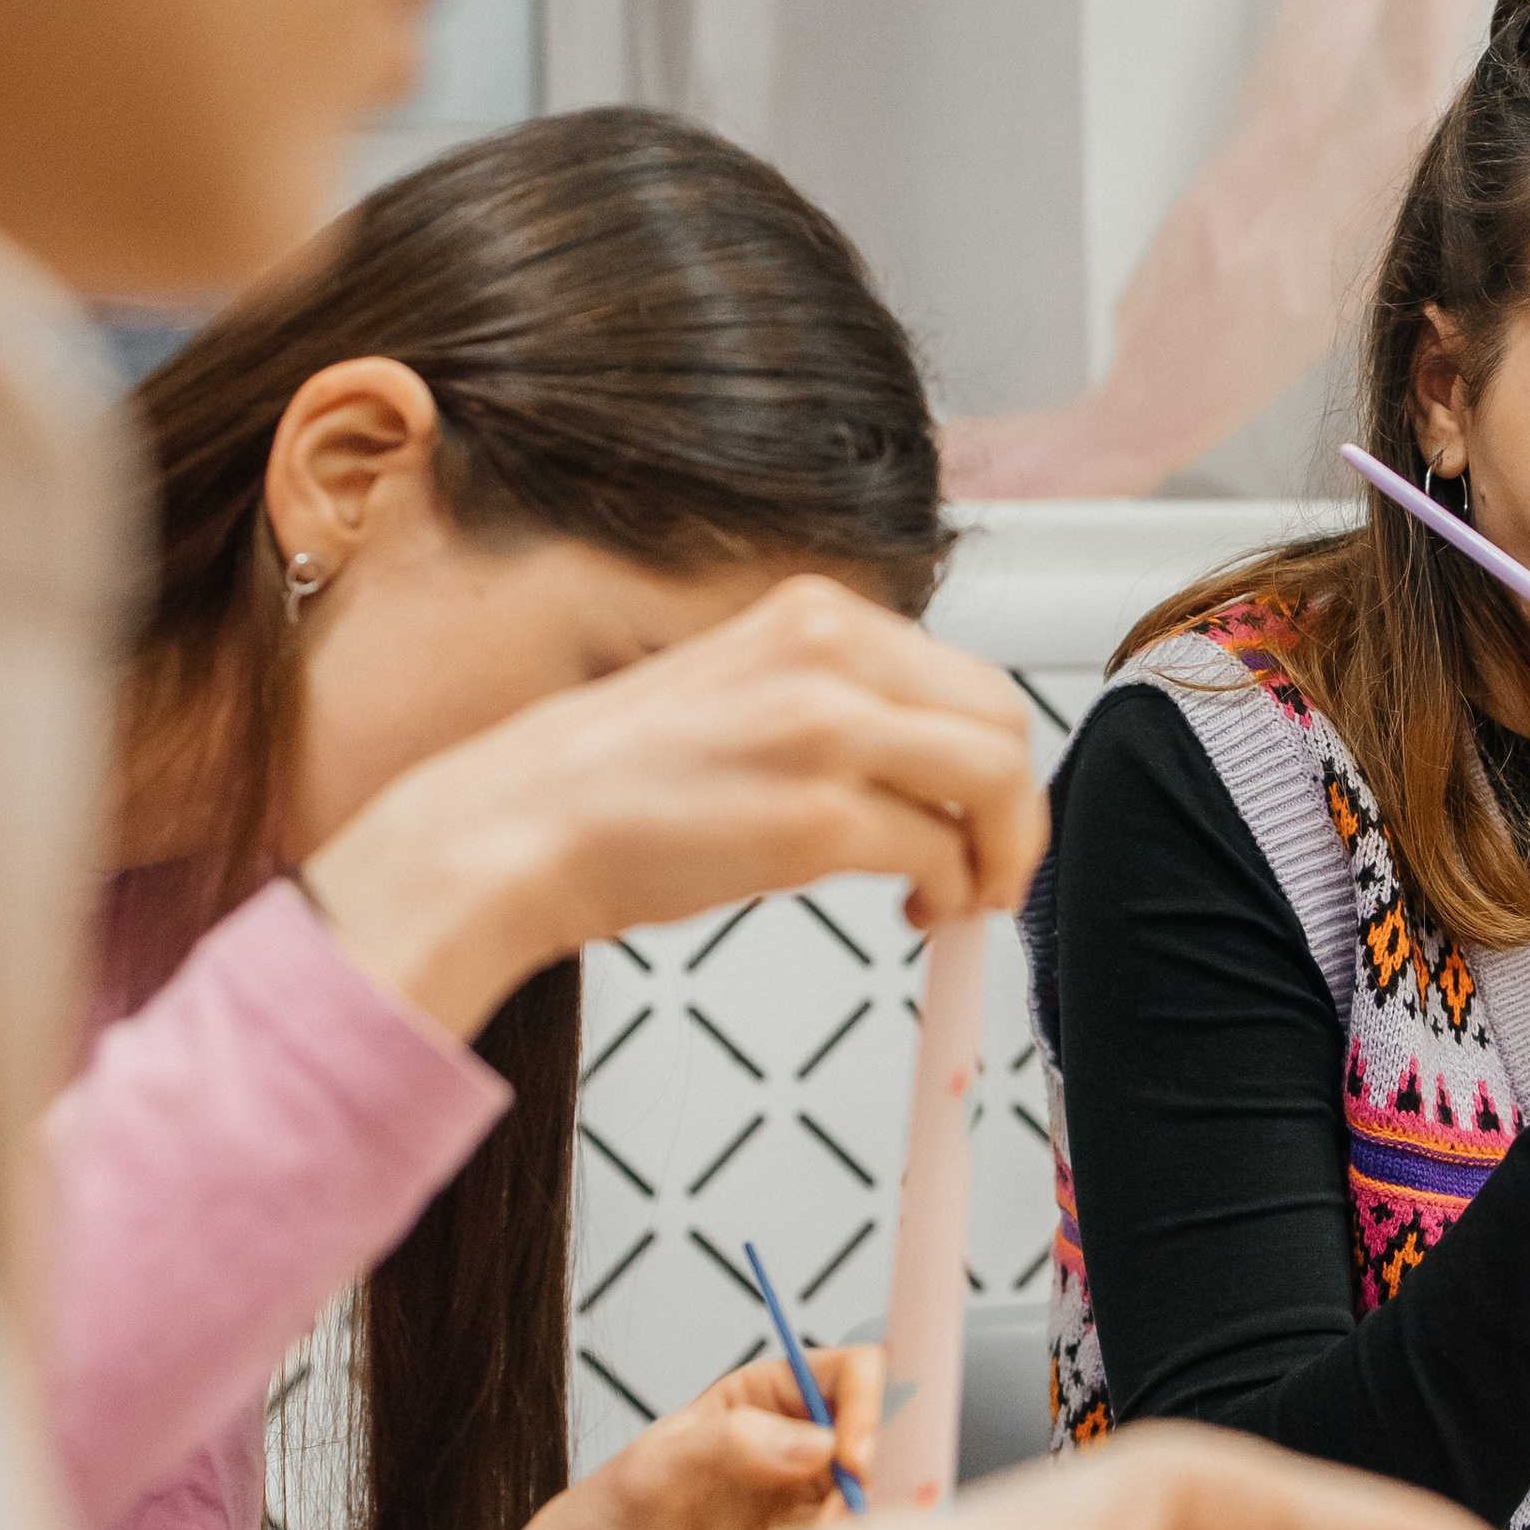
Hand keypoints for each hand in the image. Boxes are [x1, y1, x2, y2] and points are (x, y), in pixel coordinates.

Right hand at [304, 573, 1045, 1039]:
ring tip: (961, 897)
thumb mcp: (740, 695)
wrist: (511, 832)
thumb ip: (835, 705)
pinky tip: (916, 913)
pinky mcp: (813, 819)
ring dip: (999, 853)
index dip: (995, 756)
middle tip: (997, 866)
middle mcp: (826, 654)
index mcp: (810, 615)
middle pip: (1001, 719)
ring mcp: (823, 732)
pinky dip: (951, 893)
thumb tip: (929, 765)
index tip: (985, 811)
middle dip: (1018, 807)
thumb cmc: (608, 784)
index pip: (965, 674)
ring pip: (994, 780)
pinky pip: (941, 854)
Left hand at [446, 1345, 883, 1529]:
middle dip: (880, 1476)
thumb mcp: (646, 1476)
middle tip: (841, 1521)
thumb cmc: (593, 1528)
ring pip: (880, 1498)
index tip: (854, 1462)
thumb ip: (726, 1446)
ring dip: (866, 1526)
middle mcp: (794, 1444)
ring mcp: (803, 1504)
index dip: (870, 1406)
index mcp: (762, 1397)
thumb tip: (815, 1444)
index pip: (851, 1373)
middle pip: (883, 1436)